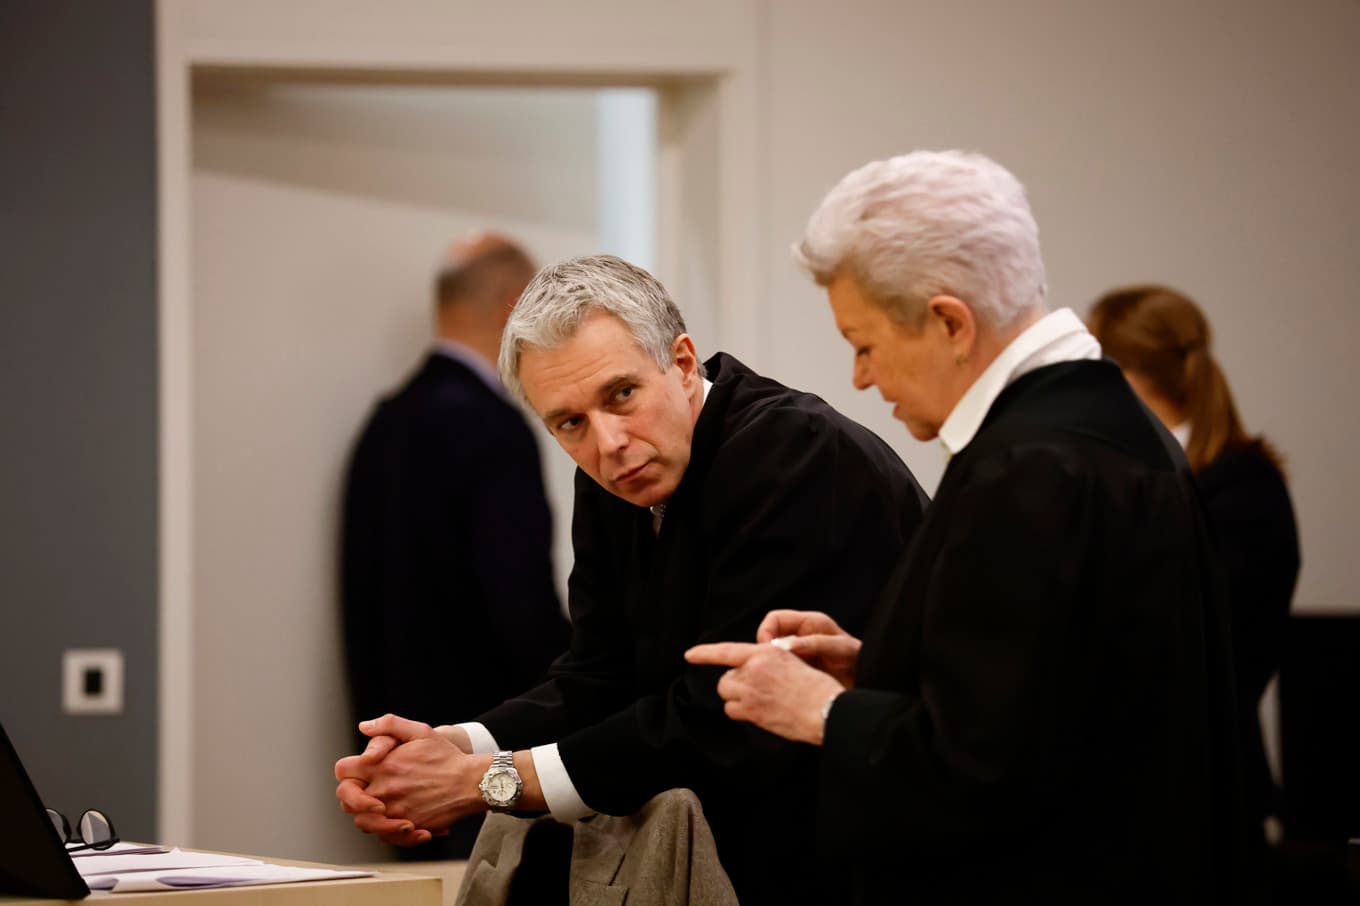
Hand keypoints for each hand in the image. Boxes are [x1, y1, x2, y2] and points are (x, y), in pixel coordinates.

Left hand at [334, 715, 487, 845]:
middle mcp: (385, 790)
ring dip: (370, 818)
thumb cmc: (447, 758)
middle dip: (353, 799)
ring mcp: (395, 811)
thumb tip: (364, 727)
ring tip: (386, 810)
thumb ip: (389, 725)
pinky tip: (403, 823)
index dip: (347, 773)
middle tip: (367, 796)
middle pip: (347, 802)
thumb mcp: (420, 731)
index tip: (358, 773)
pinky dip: (391, 833)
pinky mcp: (408, 827)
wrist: (471, 782)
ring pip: (364, 823)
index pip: (343, 772)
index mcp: (383, 766)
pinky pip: (387, 837)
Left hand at [685, 642, 842, 744]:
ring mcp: (751, 691)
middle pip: (726, 679)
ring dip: (737, 698)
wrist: (826, 709)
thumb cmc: (818, 688)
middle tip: (757, 690)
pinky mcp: (752, 711)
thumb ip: (770, 663)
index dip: (706, 653)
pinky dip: (741, 712)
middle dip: (736, 685)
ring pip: (727, 694)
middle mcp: (754, 669)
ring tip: (760, 701)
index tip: (690, 655)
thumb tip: (754, 670)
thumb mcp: (795, 661)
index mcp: (766, 653)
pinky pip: (732, 711)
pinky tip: (760, 712)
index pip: (728, 651)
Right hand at [755, 610, 860, 686]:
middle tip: (767, 669)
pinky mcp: (798, 672)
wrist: (870, 685)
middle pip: (769, 639)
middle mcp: (801, 637)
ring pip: (771, 657)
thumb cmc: (862, 662)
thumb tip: (787, 646)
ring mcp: (799, 655)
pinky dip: (777, 679)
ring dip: (770, 668)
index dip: (766, 632)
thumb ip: (816, 644)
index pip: (775, 619)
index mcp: (810, 623)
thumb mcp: (842, 649)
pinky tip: (782, 689)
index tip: (767, 651)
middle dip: (764, 653)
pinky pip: (779, 672)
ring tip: (776, 681)